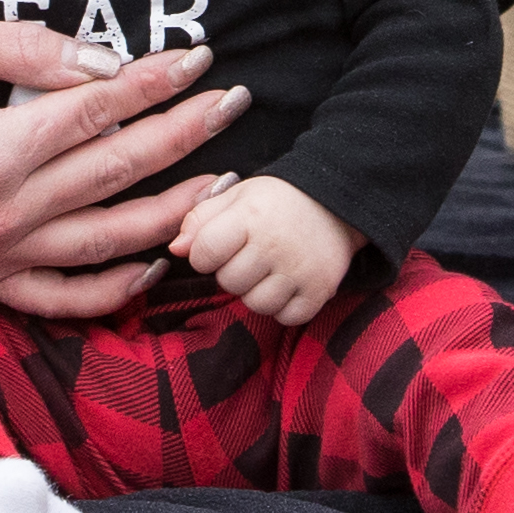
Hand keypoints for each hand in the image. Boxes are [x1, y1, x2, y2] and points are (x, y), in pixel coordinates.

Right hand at [0, 0, 251, 319]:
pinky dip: (113, 289)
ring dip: (172, 213)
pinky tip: (157, 260)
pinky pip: (60, 298)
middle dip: (185, 136)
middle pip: (115, 173)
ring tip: (223, 182)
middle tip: (236, 105)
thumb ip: (32, 48)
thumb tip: (111, 63)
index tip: (201, 59)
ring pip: (104, 241)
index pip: (98, 113)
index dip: (156, 83)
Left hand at [169, 176, 355, 326]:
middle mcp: (274, 244)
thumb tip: (176, 249)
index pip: (204, 253)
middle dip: (233, 272)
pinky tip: (288, 284)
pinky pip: (287, 317)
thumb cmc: (279, 201)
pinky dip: (284, 306)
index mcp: (250, 215)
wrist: (337, 203)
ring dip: (257, 292)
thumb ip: (200, 218)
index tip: (219, 246)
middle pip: (229, 282)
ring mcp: (299, 270)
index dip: (205, 254)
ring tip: (269, 270)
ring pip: (256, 304)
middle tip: (251, 255)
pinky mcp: (320, 290)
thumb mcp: (237, 195)